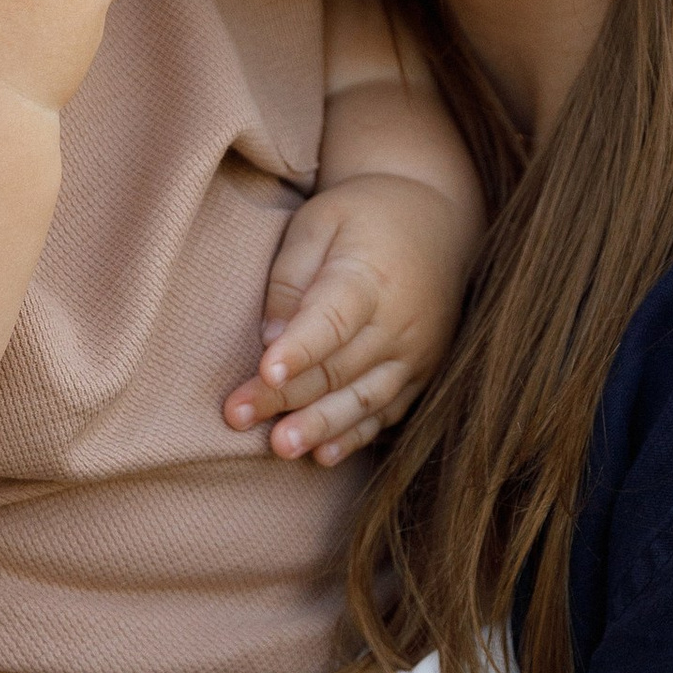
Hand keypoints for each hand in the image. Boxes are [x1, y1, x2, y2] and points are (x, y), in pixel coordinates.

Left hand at [223, 170, 478, 464]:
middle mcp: (400, 321)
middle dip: (285, 396)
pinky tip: (323, 455)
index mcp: (369, 276)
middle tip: (236, 417)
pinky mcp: (423, 374)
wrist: (435, 220)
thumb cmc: (361, 218)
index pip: (332, 318)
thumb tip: (269, 339)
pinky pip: (388, 412)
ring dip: (320, 426)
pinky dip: (356, 436)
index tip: (263, 371)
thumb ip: (290, 277)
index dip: (299, 349)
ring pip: (364, 398)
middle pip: (337, 366)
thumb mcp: (318, 222)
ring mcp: (417, 353)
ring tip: (281, 447)